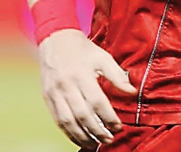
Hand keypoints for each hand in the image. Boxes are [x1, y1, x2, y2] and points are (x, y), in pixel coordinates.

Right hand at [37, 29, 136, 148]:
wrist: (56, 40)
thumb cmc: (83, 49)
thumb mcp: (103, 57)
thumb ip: (117, 75)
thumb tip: (132, 91)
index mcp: (82, 75)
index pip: (97, 102)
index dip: (108, 117)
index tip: (119, 126)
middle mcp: (66, 86)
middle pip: (82, 115)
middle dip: (97, 131)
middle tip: (109, 140)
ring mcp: (54, 93)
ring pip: (67, 121)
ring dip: (82, 135)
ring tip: (95, 144)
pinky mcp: (47, 98)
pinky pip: (57, 119)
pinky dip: (68, 131)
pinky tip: (78, 137)